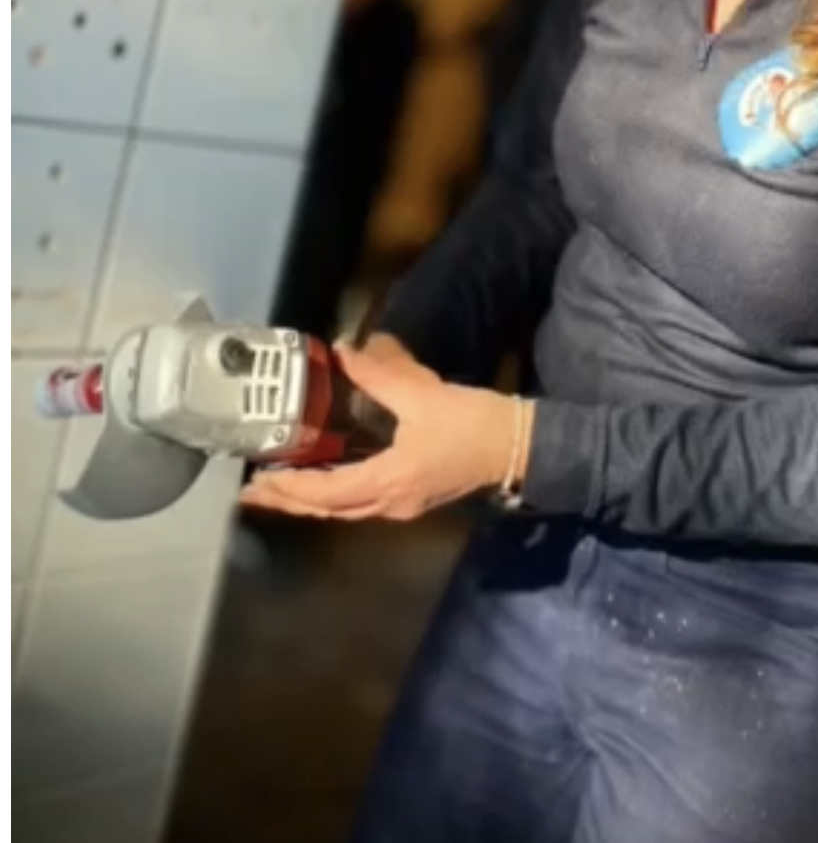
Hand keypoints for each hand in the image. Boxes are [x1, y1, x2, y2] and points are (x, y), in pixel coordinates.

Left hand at [241, 335, 527, 521]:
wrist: (519, 447)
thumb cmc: (473, 423)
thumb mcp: (425, 395)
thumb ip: (381, 374)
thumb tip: (345, 352)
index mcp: (390, 480)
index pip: (326, 493)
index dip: (291, 487)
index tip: (258, 478)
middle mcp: (390, 502)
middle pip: (328, 510)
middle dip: (289, 501)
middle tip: (252, 490)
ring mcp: (402, 505)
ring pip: (343, 510)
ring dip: (308, 501)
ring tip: (278, 487)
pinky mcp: (411, 497)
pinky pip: (359, 503)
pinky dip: (332, 495)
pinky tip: (322, 479)